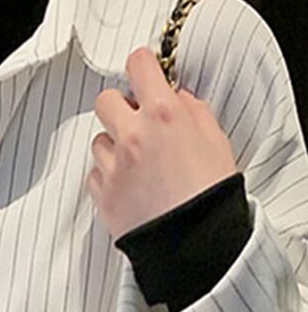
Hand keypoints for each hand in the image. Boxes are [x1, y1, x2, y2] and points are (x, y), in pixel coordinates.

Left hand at [87, 46, 237, 241]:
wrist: (196, 245)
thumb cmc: (212, 196)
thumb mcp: (217, 142)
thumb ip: (193, 112)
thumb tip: (177, 99)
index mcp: (163, 115)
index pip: (138, 65)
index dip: (143, 66)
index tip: (145, 73)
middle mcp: (132, 135)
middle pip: (105, 99)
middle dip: (120, 107)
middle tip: (137, 122)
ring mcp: (113, 165)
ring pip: (98, 139)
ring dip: (114, 145)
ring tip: (138, 164)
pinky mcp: (102, 193)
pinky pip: (94, 172)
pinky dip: (108, 175)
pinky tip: (130, 186)